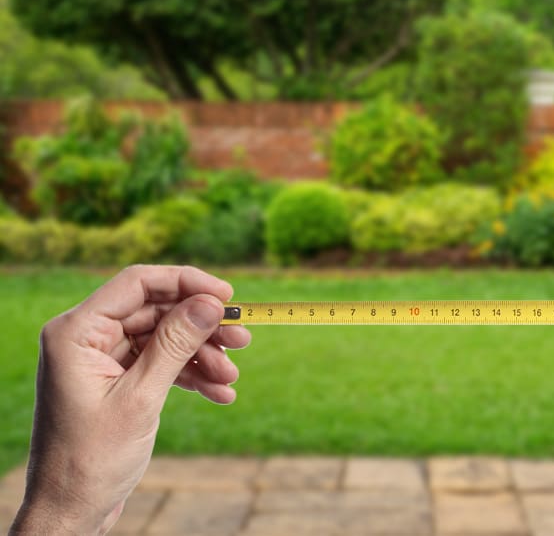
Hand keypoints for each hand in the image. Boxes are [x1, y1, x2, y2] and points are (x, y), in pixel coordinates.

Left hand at [10, 265, 251, 535]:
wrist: (70, 512)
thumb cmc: (90, 460)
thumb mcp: (140, 398)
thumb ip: (175, 344)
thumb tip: (209, 303)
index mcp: (76, 332)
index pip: (137, 284)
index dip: (186, 282)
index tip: (227, 296)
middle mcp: (86, 339)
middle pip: (156, 311)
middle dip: (201, 327)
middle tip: (242, 338)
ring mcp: (102, 360)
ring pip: (164, 338)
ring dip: (201, 355)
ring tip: (231, 376)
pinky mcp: (117, 382)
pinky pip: (160, 364)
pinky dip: (190, 375)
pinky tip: (219, 393)